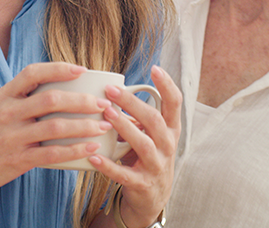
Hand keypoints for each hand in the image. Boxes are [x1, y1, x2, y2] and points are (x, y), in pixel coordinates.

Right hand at [0, 62, 113, 198]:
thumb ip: (23, 97)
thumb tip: (62, 88)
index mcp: (5, 95)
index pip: (33, 73)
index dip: (59, 69)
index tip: (82, 70)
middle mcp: (8, 112)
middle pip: (51, 99)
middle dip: (82, 100)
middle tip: (103, 103)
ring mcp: (13, 136)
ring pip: (56, 126)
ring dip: (84, 126)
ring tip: (104, 125)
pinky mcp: (18, 159)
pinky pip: (52, 153)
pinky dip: (75, 150)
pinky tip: (90, 148)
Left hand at [88, 65, 181, 226]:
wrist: (152, 198)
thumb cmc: (147, 157)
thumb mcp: (150, 135)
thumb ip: (138, 116)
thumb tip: (113, 91)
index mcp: (170, 130)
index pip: (175, 103)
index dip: (167, 85)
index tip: (155, 68)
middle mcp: (167, 146)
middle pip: (154, 120)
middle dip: (132, 103)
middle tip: (111, 90)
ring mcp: (156, 166)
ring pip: (143, 144)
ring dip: (123, 127)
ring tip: (106, 114)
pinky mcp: (142, 184)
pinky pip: (124, 174)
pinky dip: (108, 165)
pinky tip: (93, 155)